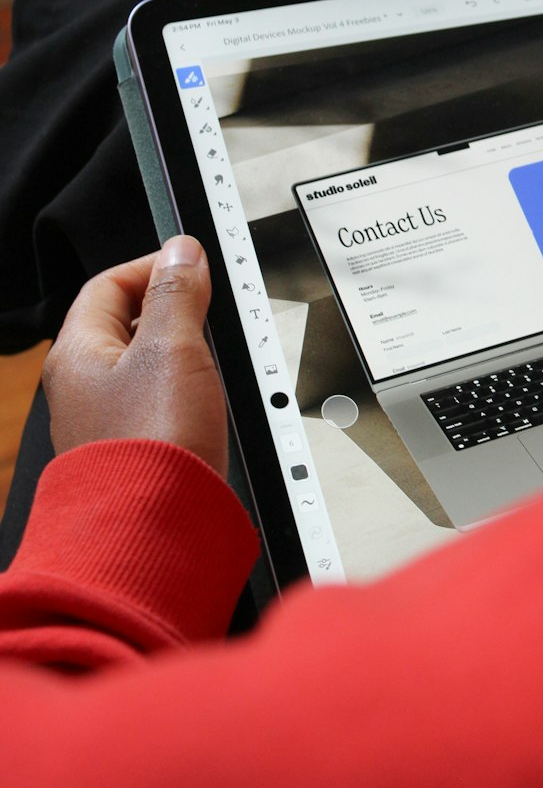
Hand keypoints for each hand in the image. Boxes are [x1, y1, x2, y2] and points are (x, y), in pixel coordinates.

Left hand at [42, 236, 227, 476]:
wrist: (155, 534)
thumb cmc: (151, 447)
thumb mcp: (173, 349)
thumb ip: (178, 293)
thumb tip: (180, 252)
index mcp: (78, 354)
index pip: (109, 285)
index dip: (153, 266)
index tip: (193, 266)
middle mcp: (85, 387)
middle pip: (130, 324)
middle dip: (175, 311)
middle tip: (213, 309)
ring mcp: (109, 422)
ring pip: (149, 365)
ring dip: (187, 353)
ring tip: (219, 356)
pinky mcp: (139, 451)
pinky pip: (162, 403)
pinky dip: (191, 393)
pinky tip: (214, 402)